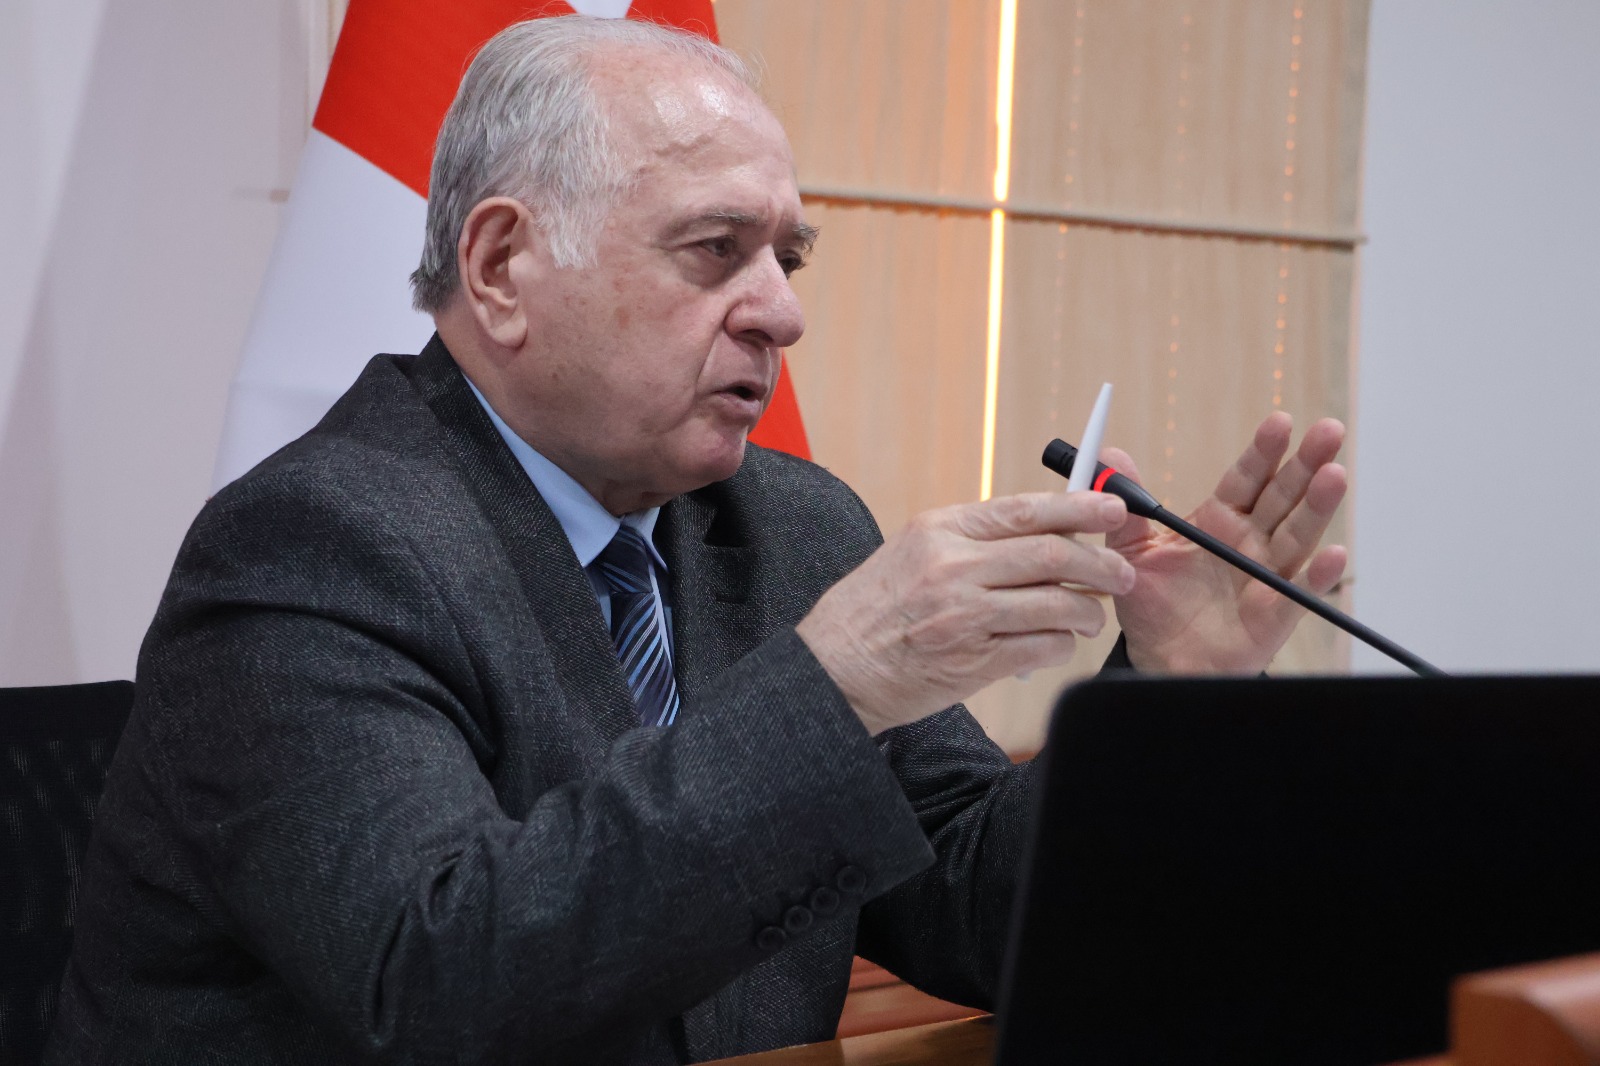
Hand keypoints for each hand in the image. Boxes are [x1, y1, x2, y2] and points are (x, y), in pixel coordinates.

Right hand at [797, 493, 1135, 734]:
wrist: (833, 668)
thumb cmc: (872, 611)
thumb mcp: (911, 552)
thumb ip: (969, 540)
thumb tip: (1037, 529)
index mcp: (941, 530)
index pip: (1026, 510)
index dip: (1080, 508)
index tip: (1113, 509)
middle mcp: (953, 567)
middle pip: (1052, 553)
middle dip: (1101, 563)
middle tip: (1122, 573)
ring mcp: (964, 615)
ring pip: (1056, 602)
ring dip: (1087, 610)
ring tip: (1093, 616)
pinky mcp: (974, 661)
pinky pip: (1042, 646)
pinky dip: (1061, 644)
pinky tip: (1060, 643)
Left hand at [1107, 412, 1347, 674]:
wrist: (1161, 659)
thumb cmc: (1152, 604)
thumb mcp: (1129, 551)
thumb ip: (1125, 508)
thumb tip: (1111, 456)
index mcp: (1217, 521)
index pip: (1245, 478)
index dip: (1263, 452)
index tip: (1279, 423)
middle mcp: (1248, 542)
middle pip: (1283, 496)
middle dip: (1305, 464)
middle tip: (1328, 432)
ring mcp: (1266, 575)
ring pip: (1298, 534)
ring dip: (1318, 505)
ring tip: (1335, 475)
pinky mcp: (1275, 613)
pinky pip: (1299, 592)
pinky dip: (1319, 574)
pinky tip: (1333, 553)